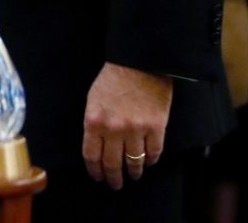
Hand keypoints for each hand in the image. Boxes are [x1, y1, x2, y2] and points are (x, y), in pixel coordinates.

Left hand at [81, 62, 171, 188]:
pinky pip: (154, 153)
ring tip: (134, 175)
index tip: (98, 176)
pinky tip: (148, 161)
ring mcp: (136, 130)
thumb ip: (94, 123)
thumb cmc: (113, 78)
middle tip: (115, 184)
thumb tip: (97, 146)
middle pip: (112, 164)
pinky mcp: (156, 128)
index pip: (92, 155)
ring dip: (134, 172)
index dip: (95, 170)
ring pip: (134, 162)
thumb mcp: (93, 99)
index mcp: (94, 121)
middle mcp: (113, 129)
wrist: (140, 62)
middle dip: (113, 178)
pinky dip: (151, 160)